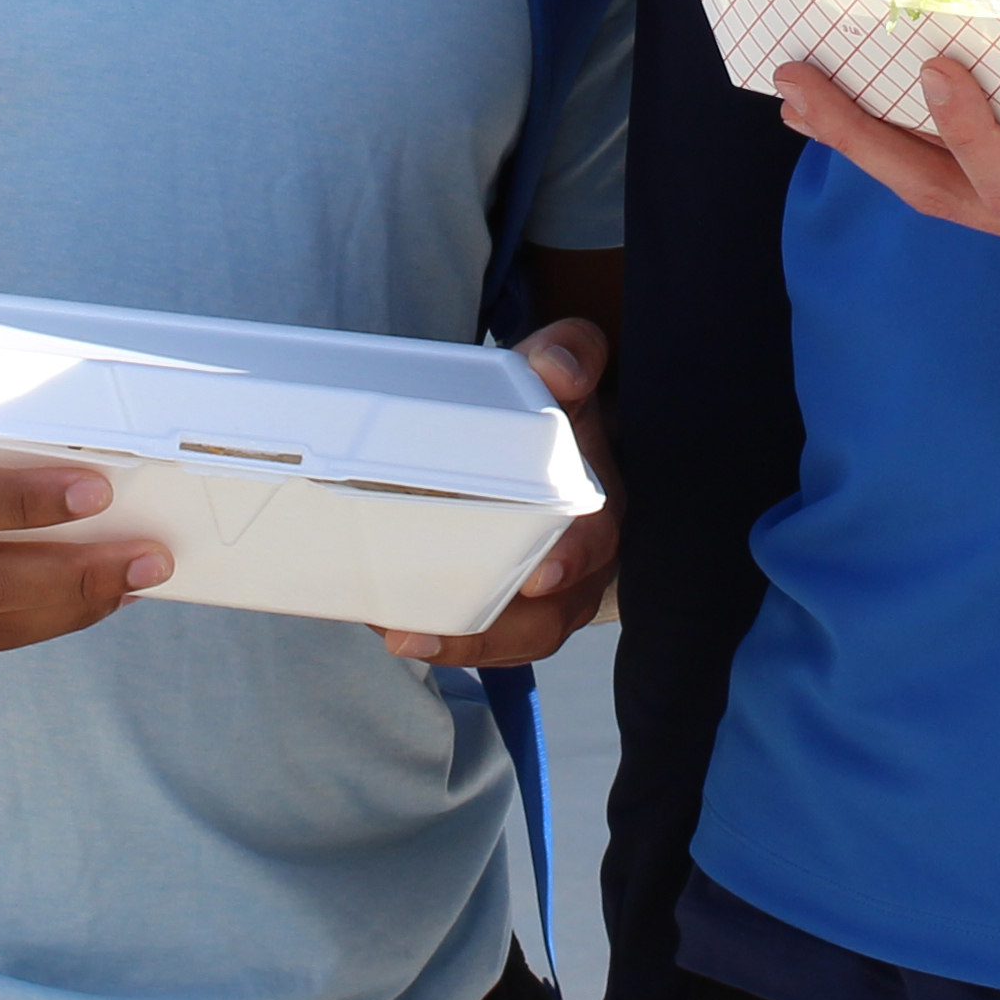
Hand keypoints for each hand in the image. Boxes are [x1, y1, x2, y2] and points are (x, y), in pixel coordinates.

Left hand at [382, 316, 619, 666]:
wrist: (561, 442)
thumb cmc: (559, 410)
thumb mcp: (566, 368)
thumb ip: (569, 354)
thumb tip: (559, 369)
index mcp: (603, 503)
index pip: (599, 537)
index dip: (574, 557)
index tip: (541, 575)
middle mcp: (586, 561)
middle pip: (553, 613)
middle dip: (496, 628)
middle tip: (430, 631)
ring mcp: (555, 596)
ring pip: (519, 638)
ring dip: (462, 645)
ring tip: (402, 638)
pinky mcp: (521, 611)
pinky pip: (493, 640)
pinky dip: (450, 642)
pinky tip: (396, 629)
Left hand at [774, 38, 999, 401]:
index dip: (974, 131)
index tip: (937, 69)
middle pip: (950, 194)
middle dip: (865, 141)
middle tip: (793, 83)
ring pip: (955, 196)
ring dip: (876, 148)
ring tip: (808, 98)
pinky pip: (986, 190)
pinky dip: (930, 151)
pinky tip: (900, 118)